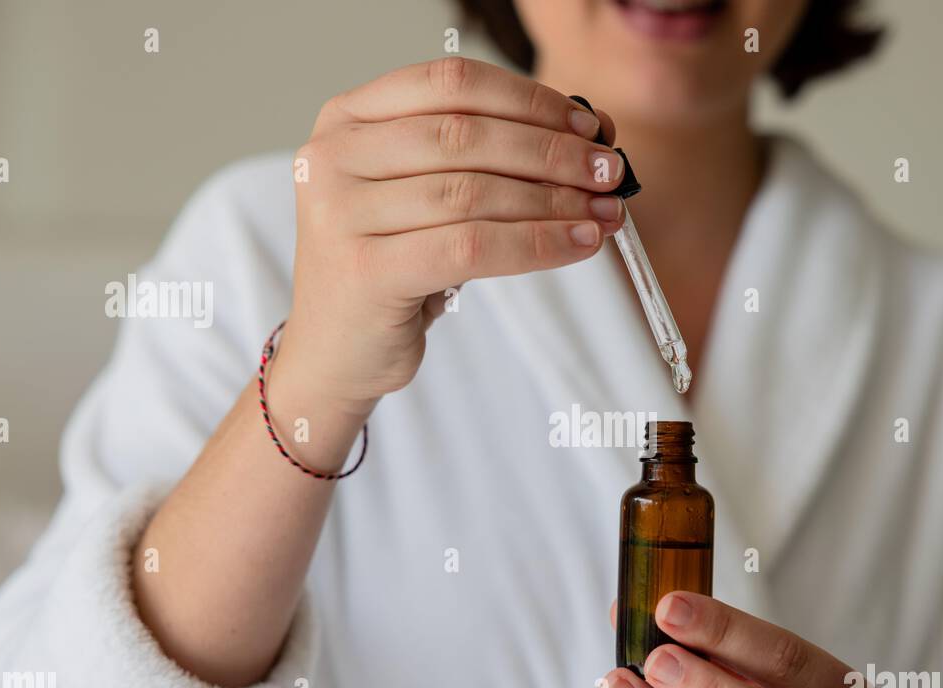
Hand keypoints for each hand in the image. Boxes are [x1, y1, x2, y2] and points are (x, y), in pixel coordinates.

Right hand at [281, 57, 625, 414]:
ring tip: (604, 213)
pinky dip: (538, 244)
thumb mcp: (426, 197)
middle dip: (553, 152)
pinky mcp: (365, 271)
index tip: (588, 125)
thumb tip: (588, 139)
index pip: (451, 81)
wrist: (336, 351)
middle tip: (609, 172)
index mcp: (347, 118)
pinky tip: (578, 244)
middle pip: (467, 135)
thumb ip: (486, 160)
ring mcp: (341, 214)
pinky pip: (473, 248)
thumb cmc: (391, 267)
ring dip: (555, 202)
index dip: (529, 100)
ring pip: (474, 193)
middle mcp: (333, 157)